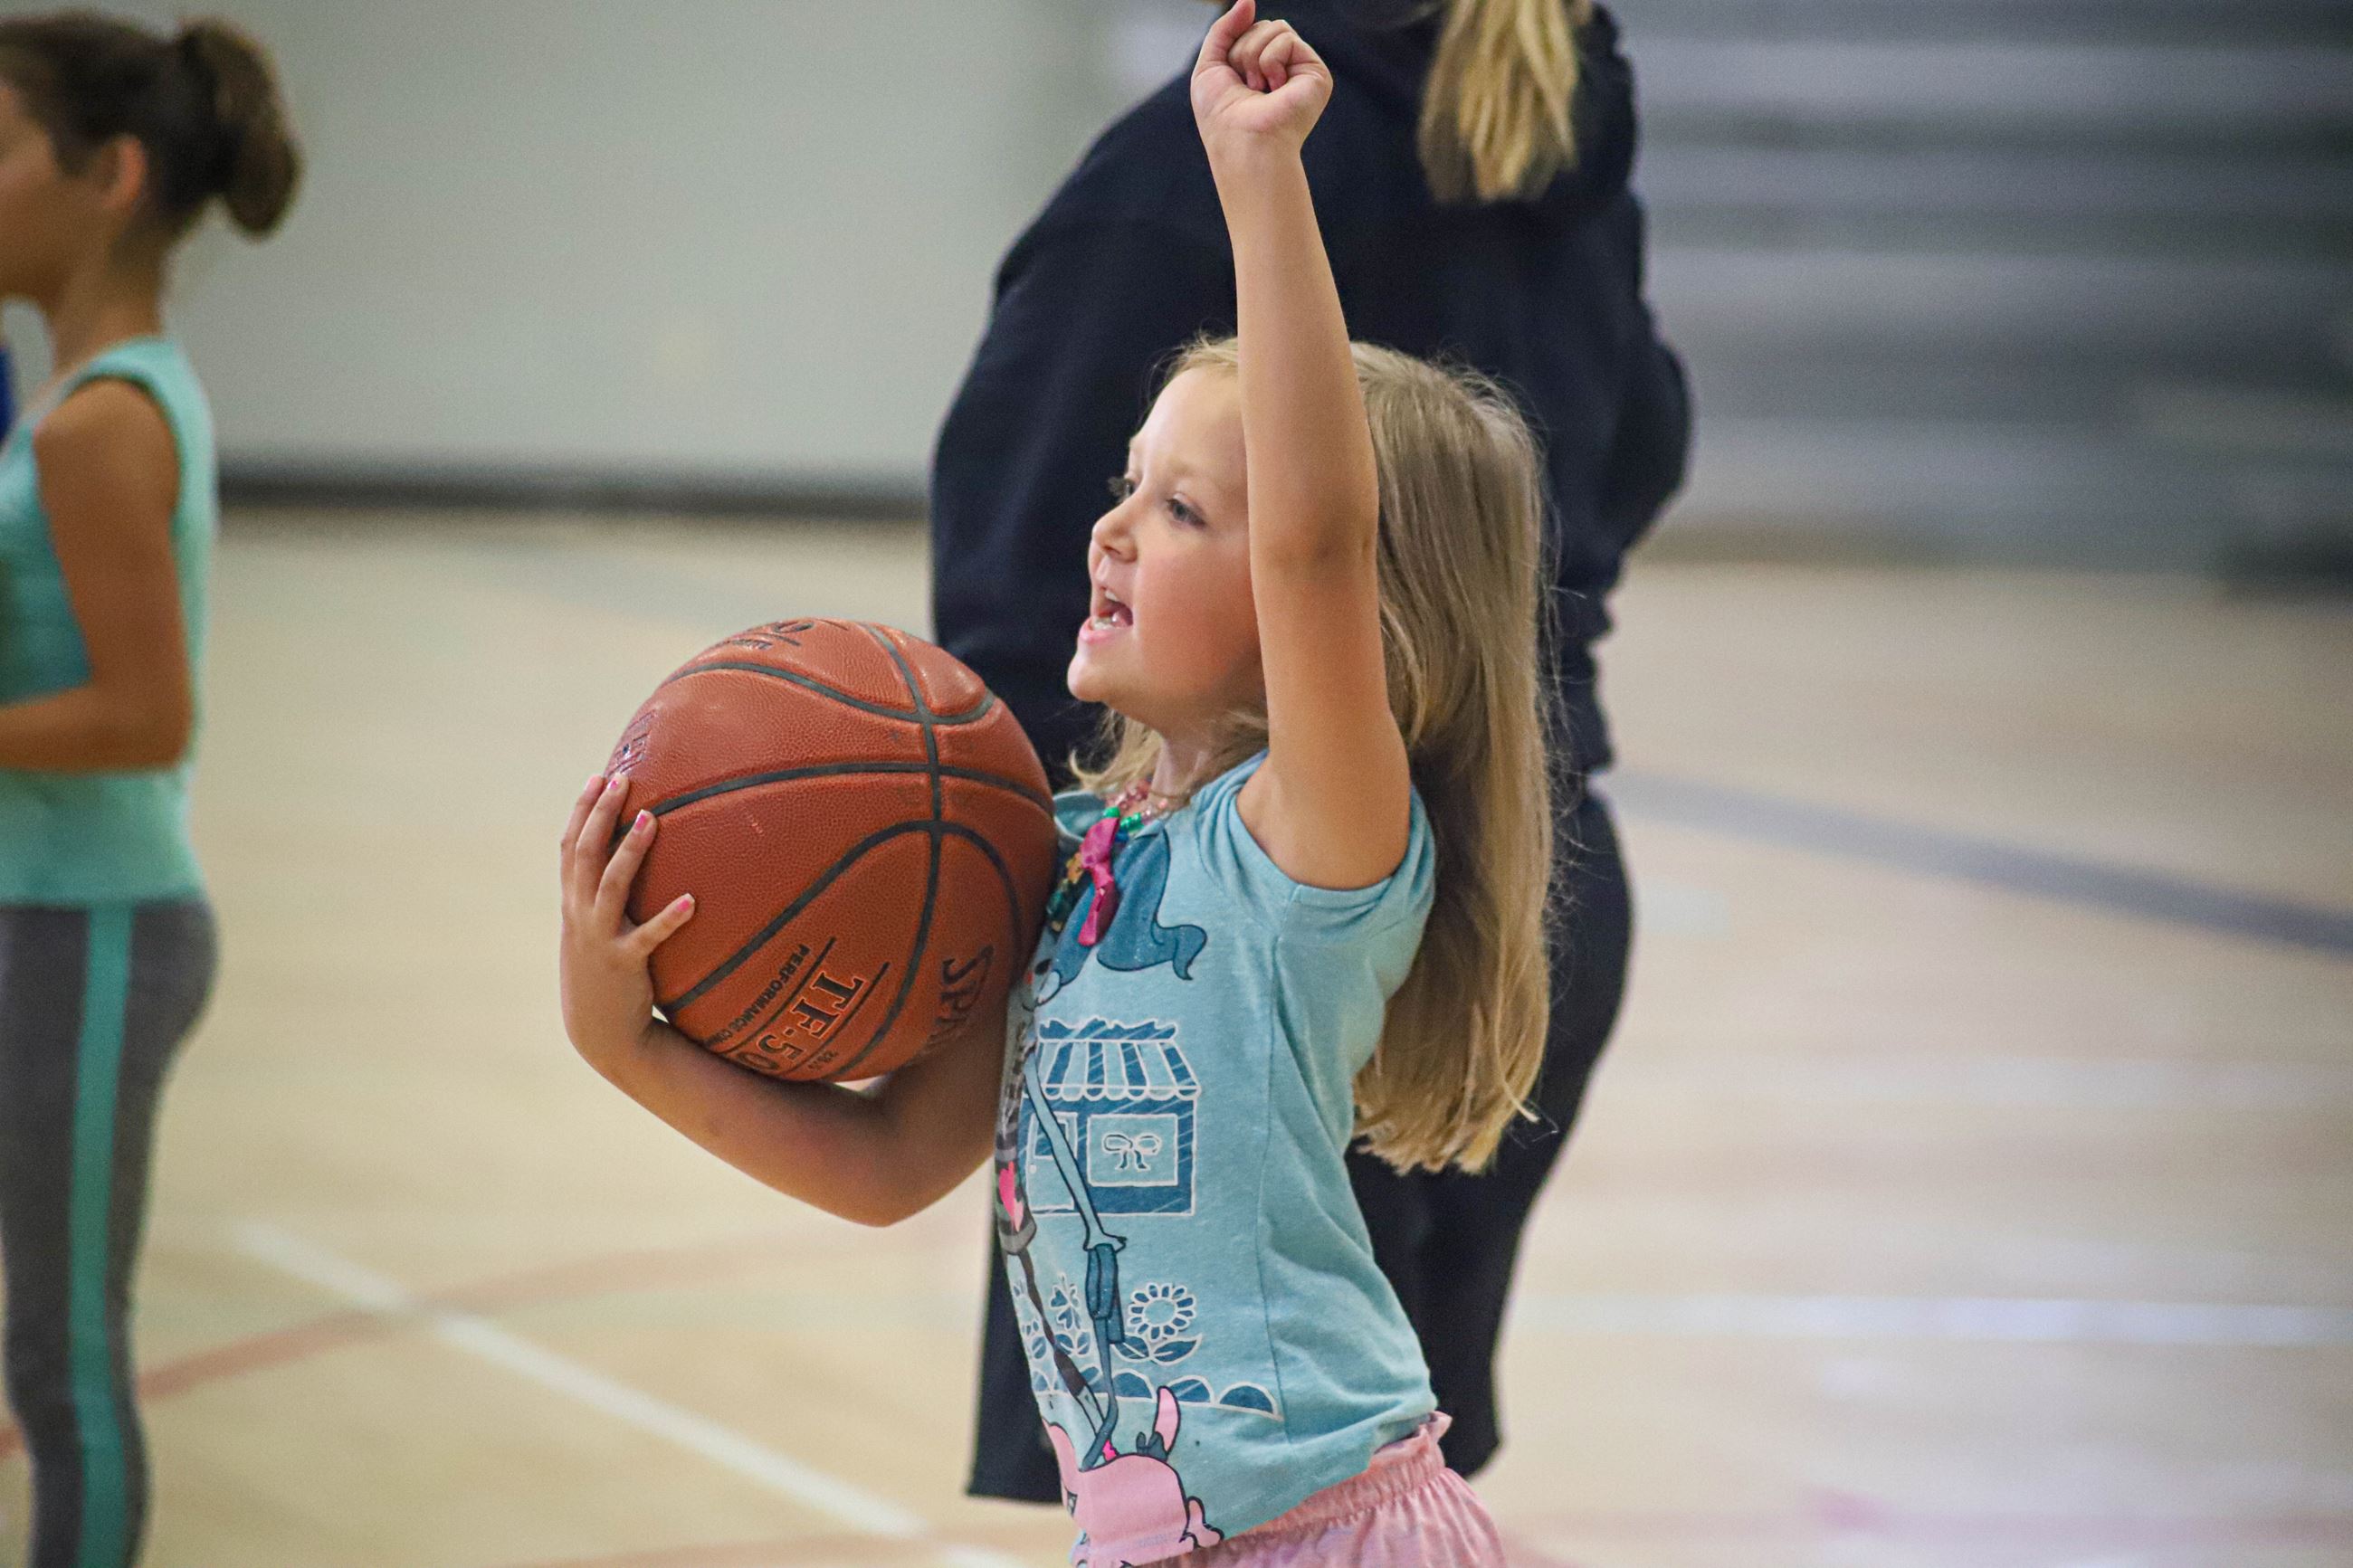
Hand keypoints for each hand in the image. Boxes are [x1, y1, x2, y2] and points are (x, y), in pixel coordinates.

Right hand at [558, 772, 695, 1064]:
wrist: (598, 1031)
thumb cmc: (604, 973)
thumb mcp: (594, 930)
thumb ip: (602, 896)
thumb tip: (628, 857)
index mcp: (571, 903)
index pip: (570, 847)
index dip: (581, 811)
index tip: (598, 777)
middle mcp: (579, 915)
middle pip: (585, 854)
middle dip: (601, 814)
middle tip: (621, 780)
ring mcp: (599, 939)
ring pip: (611, 886)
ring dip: (631, 851)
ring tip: (653, 818)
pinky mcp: (624, 965)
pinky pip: (648, 938)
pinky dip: (669, 920)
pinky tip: (693, 902)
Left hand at [1191, 0, 1331, 160]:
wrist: (1241, 143)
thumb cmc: (1221, 117)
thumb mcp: (1210, 64)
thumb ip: (1224, 29)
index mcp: (1261, 70)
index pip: (1249, 31)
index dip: (1233, 48)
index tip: (1233, 81)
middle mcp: (1284, 70)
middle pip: (1262, 26)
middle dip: (1242, 51)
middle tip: (1246, 87)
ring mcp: (1301, 71)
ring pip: (1275, 27)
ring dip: (1254, 56)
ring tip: (1258, 89)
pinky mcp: (1316, 74)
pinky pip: (1286, 38)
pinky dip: (1270, 60)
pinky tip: (1274, 88)